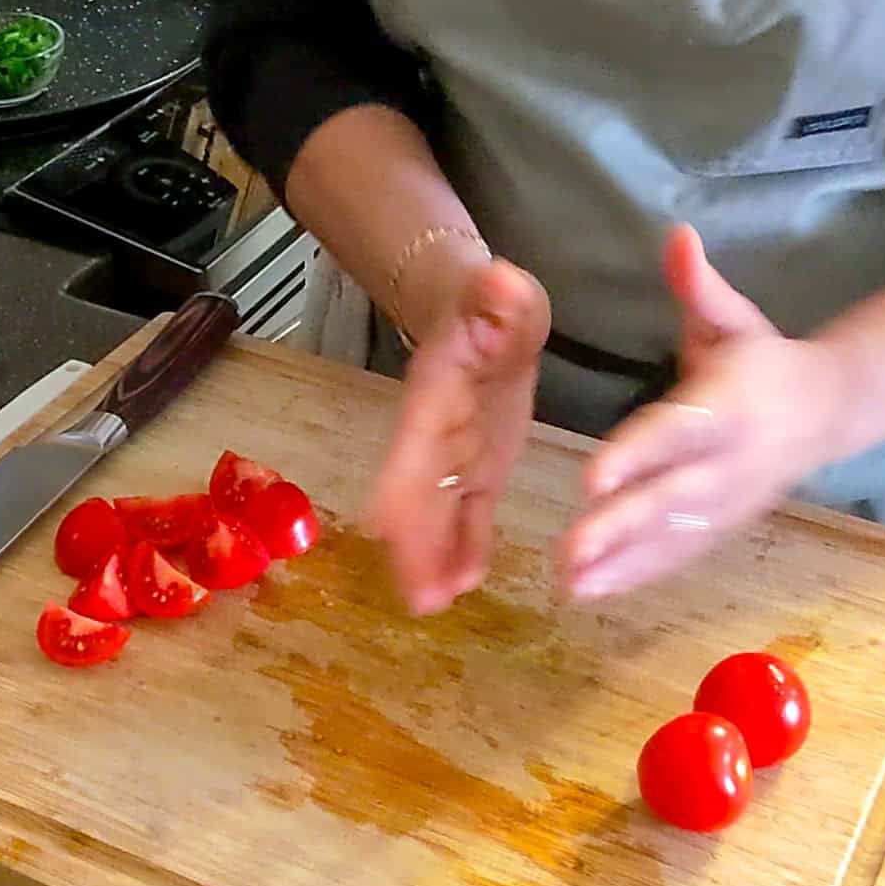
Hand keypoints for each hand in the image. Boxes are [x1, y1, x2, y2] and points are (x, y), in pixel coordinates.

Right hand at [366, 259, 550, 614]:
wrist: (480, 309)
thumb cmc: (489, 302)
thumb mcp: (500, 294)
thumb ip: (499, 295)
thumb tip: (501, 281)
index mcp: (437, 392)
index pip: (412, 442)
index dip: (399, 484)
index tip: (384, 527)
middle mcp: (437, 433)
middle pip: (419, 493)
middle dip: (415, 545)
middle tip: (417, 599)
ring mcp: (457, 456)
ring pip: (440, 513)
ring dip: (434, 558)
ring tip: (433, 604)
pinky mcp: (481, 470)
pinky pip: (471, 513)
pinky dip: (466, 548)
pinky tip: (465, 584)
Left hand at [561, 225, 845, 599]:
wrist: (829, 410)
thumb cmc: (763, 359)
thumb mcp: (734, 317)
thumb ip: (699, 285)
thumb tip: (677, 235)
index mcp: (728, 405)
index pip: (677, 433)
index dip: (637, 455)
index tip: (592, 478)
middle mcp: (728, 462)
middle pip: (670, 500)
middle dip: (619, 527)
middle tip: (567, 551)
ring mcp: (727, 503)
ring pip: (670, 539)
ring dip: (620, 563)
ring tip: (567, 584)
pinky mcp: (722, 528)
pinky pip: (677, 556)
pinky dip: (636, 576)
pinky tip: (590, 591)